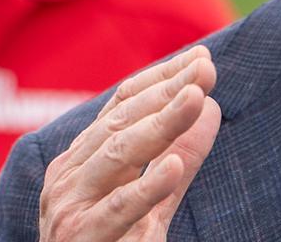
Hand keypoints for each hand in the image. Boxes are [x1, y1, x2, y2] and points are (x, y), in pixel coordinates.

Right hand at [38, 45, 220, 240]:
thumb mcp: (151, 200)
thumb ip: (178, 157)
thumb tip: (211, 107)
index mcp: (81, 161)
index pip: (121, 106)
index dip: (161, 79)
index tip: (201, 58)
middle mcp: (69, 177)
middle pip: (121, 122)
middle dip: (166, 92)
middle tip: (206, 70)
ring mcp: (69, 209)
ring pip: (117, 155)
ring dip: (160, 124)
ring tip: (196, 99)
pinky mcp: (81, 241)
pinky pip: (114, 211)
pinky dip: (144, 188)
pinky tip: (172, 168)